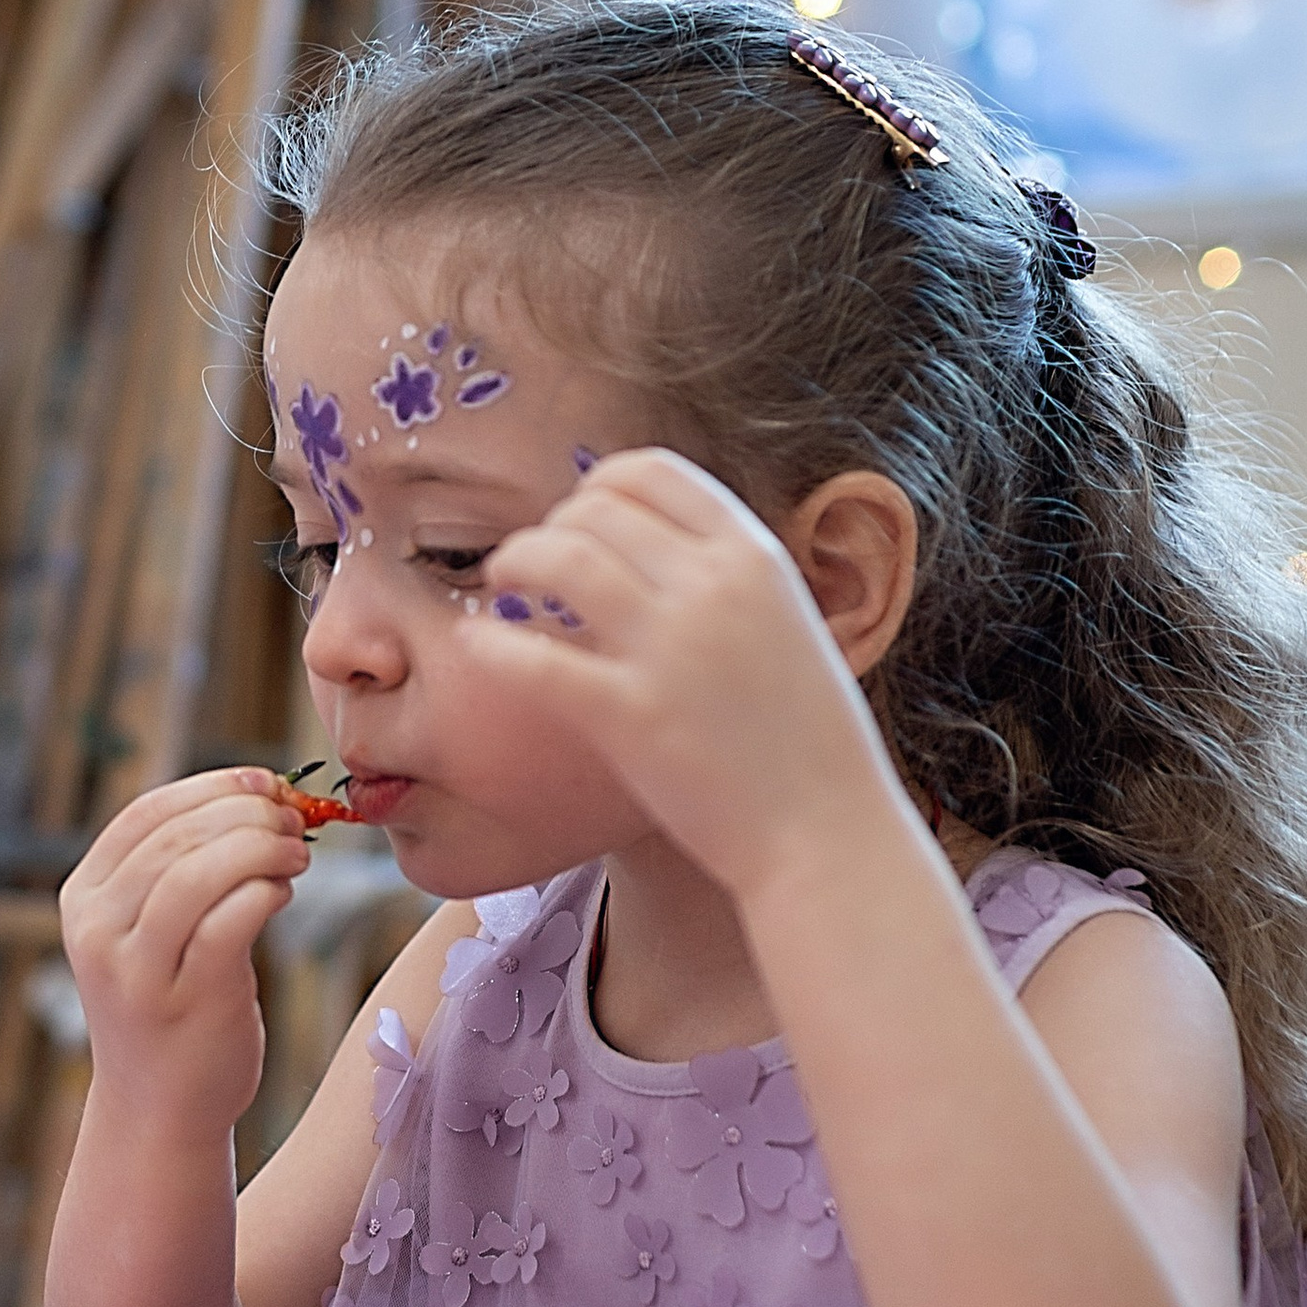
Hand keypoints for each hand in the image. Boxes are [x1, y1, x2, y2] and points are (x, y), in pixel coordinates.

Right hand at [59, 768, 308, 1139]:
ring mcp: (137, 970)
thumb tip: (255, 795)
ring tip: (297, 852)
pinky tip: (283, 892)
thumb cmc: (169, 1006)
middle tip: (293, 817)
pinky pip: (228, 922)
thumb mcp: (145, 933)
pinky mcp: (185, 1001)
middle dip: (245, 814)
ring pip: (197, 873)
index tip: (263, 781)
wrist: (158, 1109)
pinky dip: (264, 892)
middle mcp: (98, 931)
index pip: (144, 814)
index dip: (211, 786)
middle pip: (176, 838)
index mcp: (83, 899)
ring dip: (259, 847)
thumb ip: (176, 869)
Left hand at [465, 451, 899, 900]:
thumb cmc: (809, 742)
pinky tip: (477, 647)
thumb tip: (658, 543)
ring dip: (515, 562)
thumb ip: (731, 580)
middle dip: (551, 527)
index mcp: (754, 557)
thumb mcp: (788, 625)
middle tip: (533, 564)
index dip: (597, 486)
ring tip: (502, 587)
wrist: (830, 835)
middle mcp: (713, 588)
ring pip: (558, 559)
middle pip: (594, 509)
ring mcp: (670, 650)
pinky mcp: (629, 717)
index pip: (651, 471)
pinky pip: (533, 657)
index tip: (578, 518)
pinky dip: (493, 644)